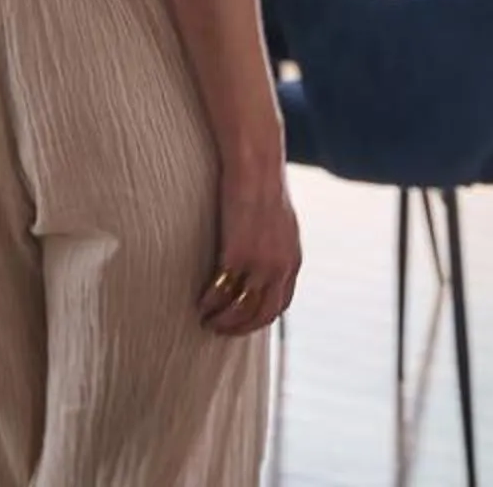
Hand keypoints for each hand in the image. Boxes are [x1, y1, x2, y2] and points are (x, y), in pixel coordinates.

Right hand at [200, 171, 300, 335]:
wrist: (256, 162)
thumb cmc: (262, 184)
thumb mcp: (279, 222)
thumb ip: (275, 245)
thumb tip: (263, 255)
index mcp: (292, 260)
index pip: (280, 305)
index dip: (259, 318)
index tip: (241, 322)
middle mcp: (280, 268)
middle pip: (262, 314)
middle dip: (239, 327)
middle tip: (218, 329)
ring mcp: (259, 264)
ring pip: (241, 309)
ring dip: (222, 321)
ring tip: (205, 320)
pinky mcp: (237, 254)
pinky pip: (221, 290)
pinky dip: (209, 302)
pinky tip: (200, 302)